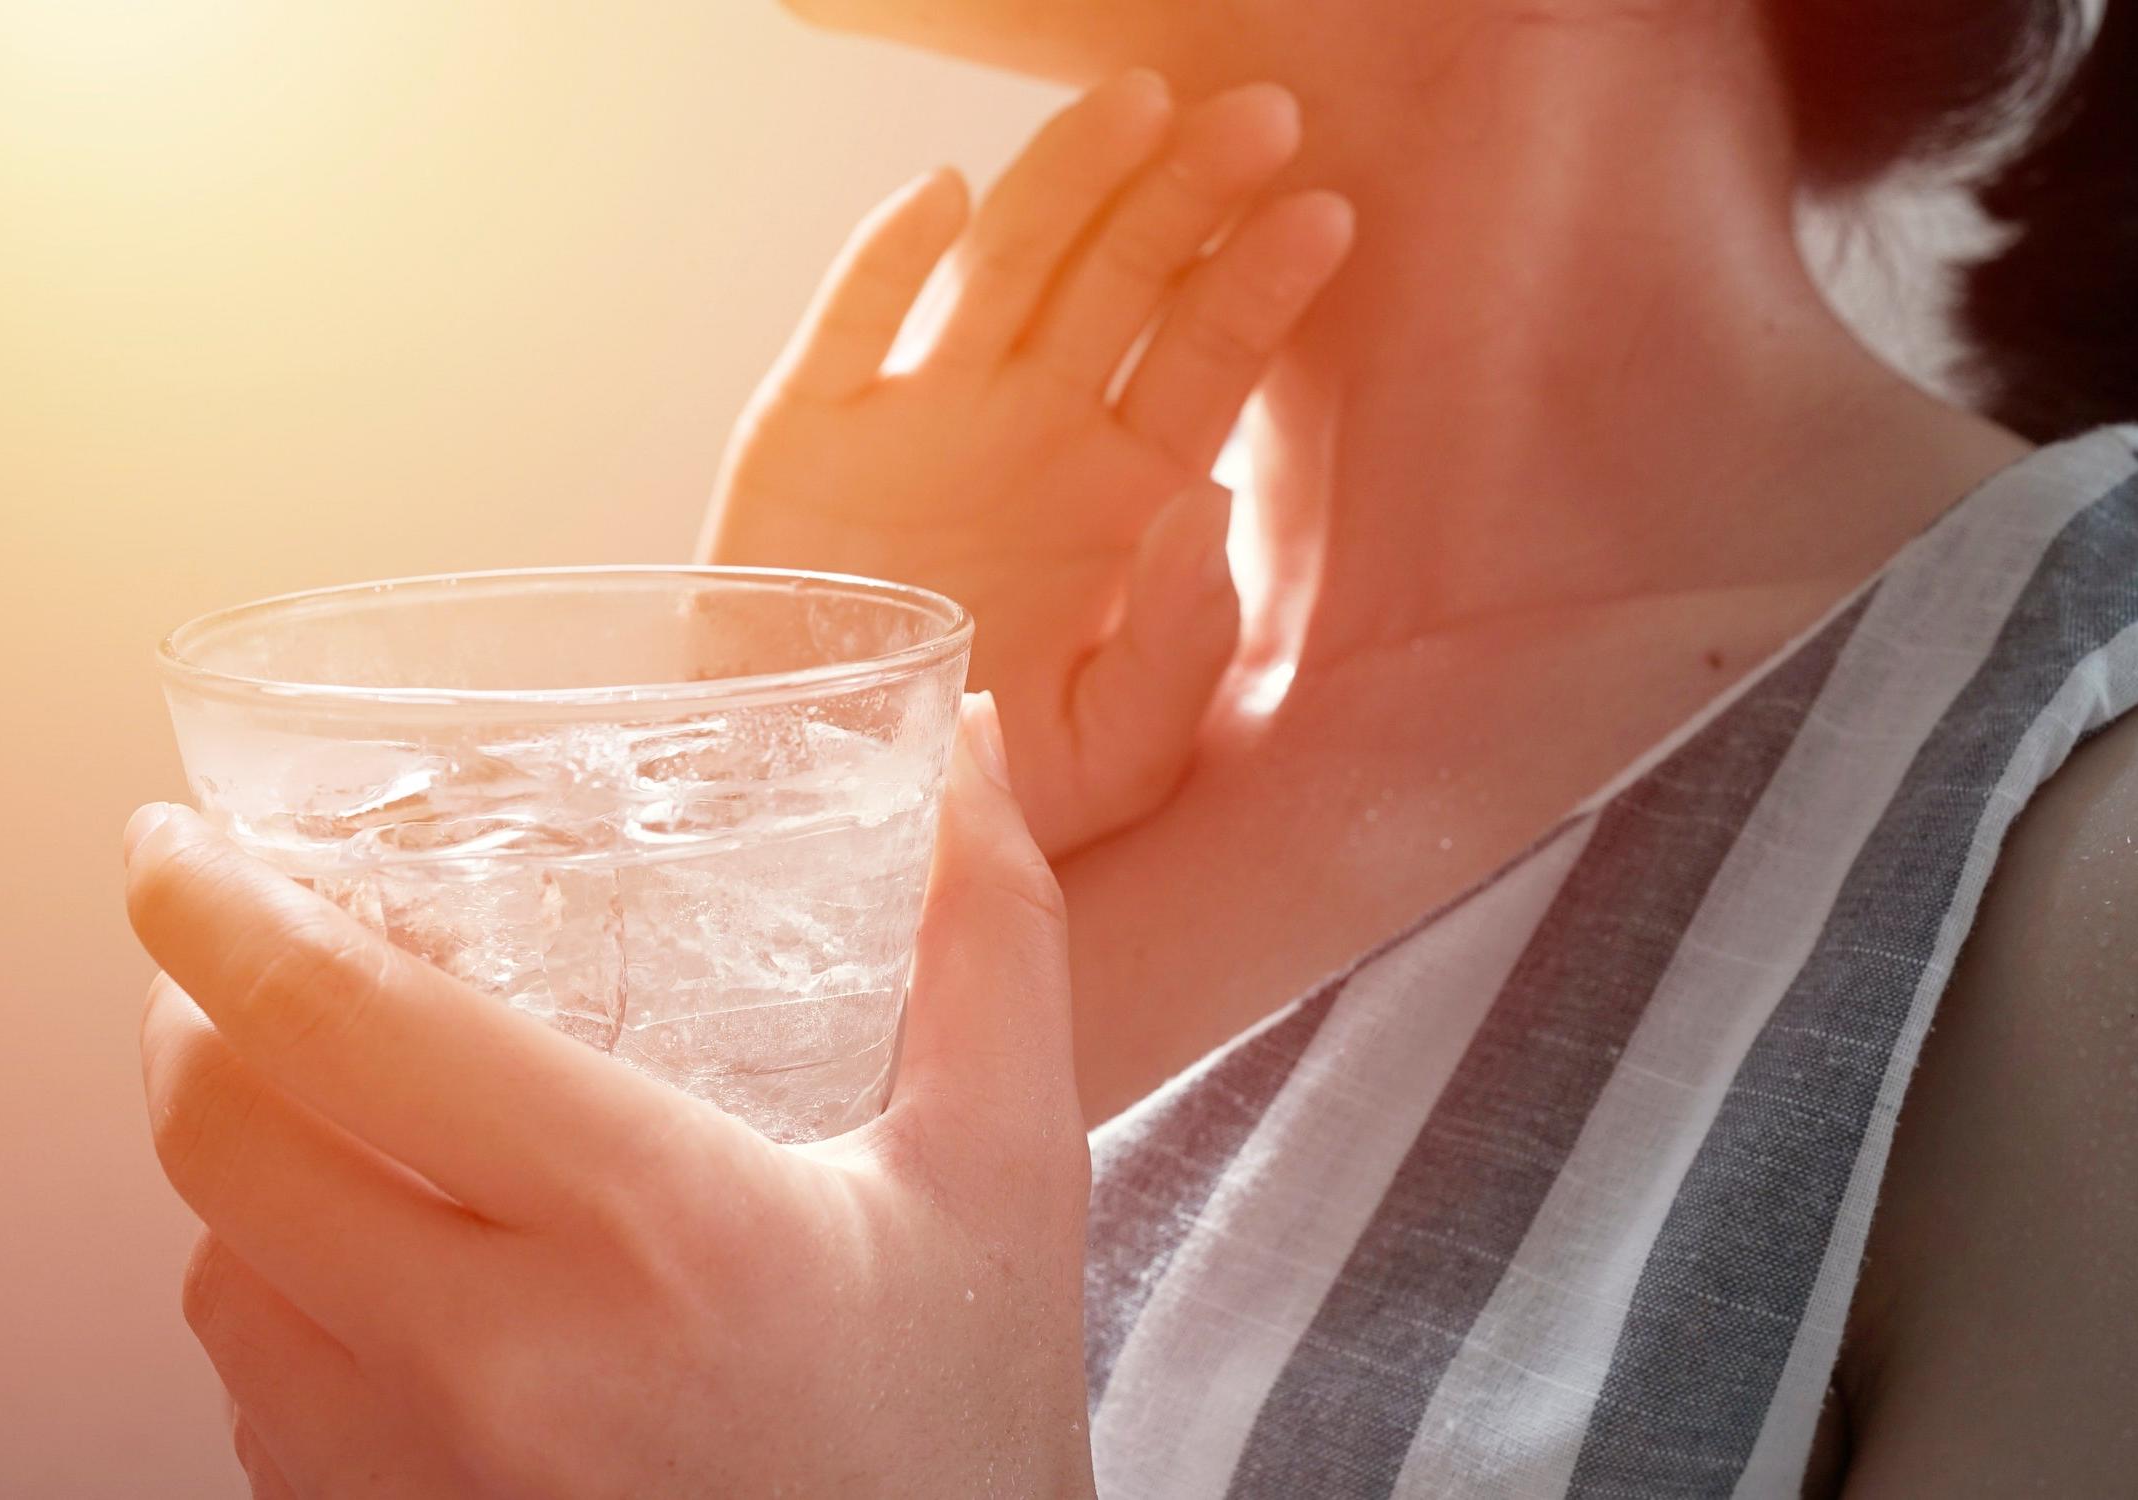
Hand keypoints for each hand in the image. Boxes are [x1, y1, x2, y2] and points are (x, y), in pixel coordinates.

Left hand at [126, 699, 1093, 1497]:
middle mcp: (503, 1366)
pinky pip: (260, 1414)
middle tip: (225, 952)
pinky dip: (279, 1312)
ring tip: (316, 1111)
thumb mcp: (1007, 1176)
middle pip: (221, 1143)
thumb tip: (964, 746)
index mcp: (655, 1229)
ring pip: (218, 1284)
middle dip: (189, 1017)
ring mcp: (425, 1488)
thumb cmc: (965, 1440)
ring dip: (236, 1173)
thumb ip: (991, 942)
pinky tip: (372, 1277)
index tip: (173, 846)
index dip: (213, 910)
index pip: (342, 1022)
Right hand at [705, 73, 1353, 857]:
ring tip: (1141, 105)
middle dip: (1189, 196)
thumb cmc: (986, 791)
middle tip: (1260, 118)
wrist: (826, 817)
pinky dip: (889, 258)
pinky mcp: (811, 430)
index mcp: (1124, 495)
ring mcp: (923, 414)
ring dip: (1071, 183)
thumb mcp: (1116, 756)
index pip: (1208, 360)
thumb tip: (1207, 502)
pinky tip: (945, 196)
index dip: (1260, 285)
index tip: (1325, 214)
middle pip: (1125, 283)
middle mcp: (1034, 430)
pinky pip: (853, 326)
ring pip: (1007, 269)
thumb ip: (1180, 647)